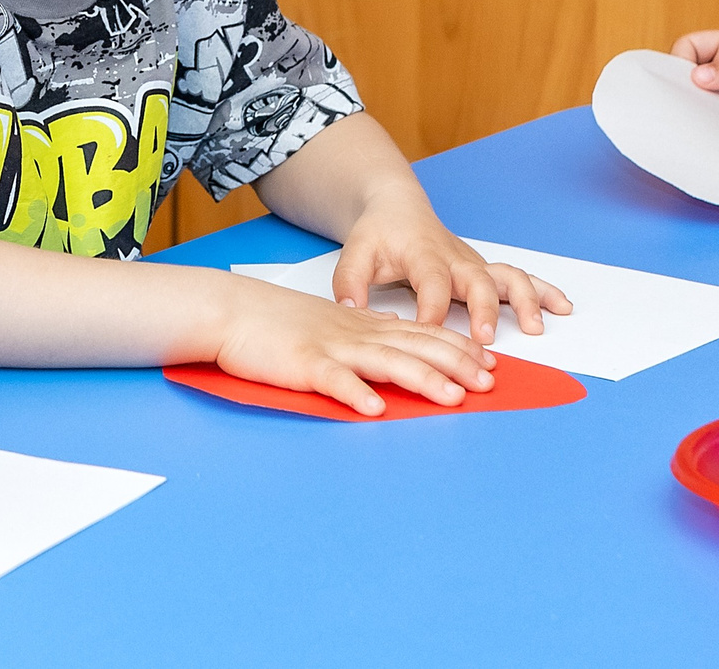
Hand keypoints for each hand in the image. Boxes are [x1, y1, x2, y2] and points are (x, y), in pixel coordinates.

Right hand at [213, 272, 494, 416]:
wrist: (229, 309)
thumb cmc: (275, 319)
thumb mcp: (329, 319)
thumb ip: (364, 326)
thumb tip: (396, 328)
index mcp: (361, 326)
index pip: (419, 334)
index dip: (456, 348)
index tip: (487, 362)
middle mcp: (353, 335)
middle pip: (413, 348)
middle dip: (455, 364)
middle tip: (489, 382)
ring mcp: (329, 348)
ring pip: (384, 363)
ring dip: (421, 379)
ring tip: (452, 398)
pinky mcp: (302, 364)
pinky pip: (333, 380)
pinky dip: (355, 393)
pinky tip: (375, 409)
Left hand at [332, 192, 571, 344]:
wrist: (398, 208)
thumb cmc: (378, 234)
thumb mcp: (354, 253)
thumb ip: (349, 282)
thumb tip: (351, 311)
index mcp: (423, 254)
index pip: (431, 282)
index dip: (432, 308)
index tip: (431, 333)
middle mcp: (455, 259)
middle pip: (477, 281)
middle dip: (483, 310)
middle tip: (484, 339)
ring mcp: (474, 265)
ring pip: (507, 276)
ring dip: (525, 300)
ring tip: (536, 327)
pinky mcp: (485, 271)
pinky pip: (519, 278)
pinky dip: (543, 291)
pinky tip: (562, 307)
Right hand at [672, 29, 718, 135]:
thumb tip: (696, 76)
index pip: (691, 46)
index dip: (680, 61)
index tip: (685, 82)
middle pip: (692, 75)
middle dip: (685, 90)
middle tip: (685, 107)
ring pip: (706, 101)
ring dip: (703, 112)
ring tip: (702, 124)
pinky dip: (718, 128)